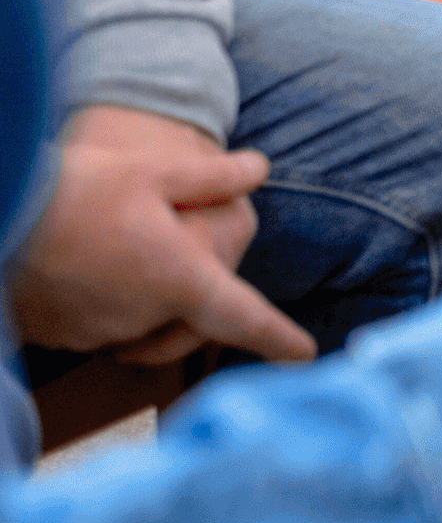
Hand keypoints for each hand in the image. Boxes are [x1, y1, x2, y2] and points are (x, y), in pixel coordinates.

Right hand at [3, 105, 313, 365]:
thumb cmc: (75, 188)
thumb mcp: (154, 170)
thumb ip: (213, 176)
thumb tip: (260, 168)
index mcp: (179, 279)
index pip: (243, 318)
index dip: (278, 337)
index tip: (305, 354)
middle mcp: (142, 316)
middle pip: (189, 323)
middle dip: (197, 301)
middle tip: (181, 247)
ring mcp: (95, 332)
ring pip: (141, 328)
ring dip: (146, 302)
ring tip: (123, 250)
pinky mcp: (56, 335)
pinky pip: (96, 328)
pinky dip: (104, 305)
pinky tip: (85, 267)